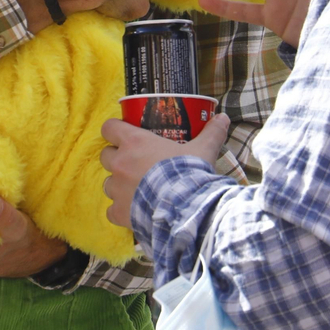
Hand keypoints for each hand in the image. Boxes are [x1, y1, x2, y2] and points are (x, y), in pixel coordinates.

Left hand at [100, 114, 230, 227]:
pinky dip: (120, 211)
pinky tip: (135, 212)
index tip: (123, 134)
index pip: (109, 127)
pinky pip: (111, 210)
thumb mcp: (203, 150)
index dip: (114, 130)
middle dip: (116, 159)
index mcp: (134, 142)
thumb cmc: (189, 173)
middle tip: (133, 163)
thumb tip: (223, 117)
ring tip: (137, 190)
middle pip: (105, 155)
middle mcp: (120, 163)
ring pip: (108, 184)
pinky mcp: (119, 212)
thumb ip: (211, 133)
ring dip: (119, 185)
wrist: (186, 208)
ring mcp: (117, 189)